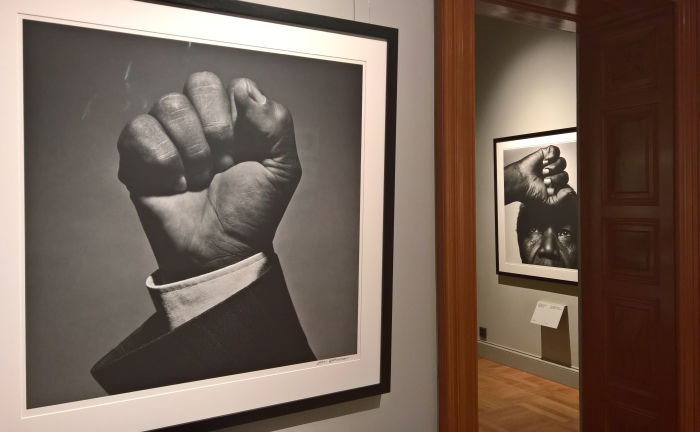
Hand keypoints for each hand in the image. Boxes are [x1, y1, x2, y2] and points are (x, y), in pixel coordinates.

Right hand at [117, 72, 300, 282]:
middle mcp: (199, 119)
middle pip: (199, 83)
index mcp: (234, 118)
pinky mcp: (136, 154)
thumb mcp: (282, 170)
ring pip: (169, 105)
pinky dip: (161, 161)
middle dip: (215, 130)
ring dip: (191, 151)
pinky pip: (138, 129)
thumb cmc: (250, 212)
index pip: (233, 86)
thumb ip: (276, 123)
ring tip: (198, 180)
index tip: (243, 156)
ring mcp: (166, 134)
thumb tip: (244, 90)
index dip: (239, 121)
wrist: (220, 251)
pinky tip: (173, 185)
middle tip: (221, 166)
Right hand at [503, 145, 572, 205]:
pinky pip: (556, 151)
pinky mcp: (546, 154)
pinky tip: (545, 162)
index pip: (567, 183)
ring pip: (562, 162)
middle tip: (544, 181)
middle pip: (565, 174)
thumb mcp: (548, 200)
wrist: (520, 183)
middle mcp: (555, 173)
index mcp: (556, 184)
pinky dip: (552, 156)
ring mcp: (551, 163)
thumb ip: (561, 198)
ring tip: (543, 171)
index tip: (550, 190)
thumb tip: (570, 192)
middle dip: (555, 179)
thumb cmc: (530, 191)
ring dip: (553, 168)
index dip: (560, 185)